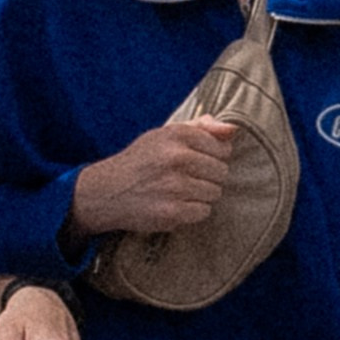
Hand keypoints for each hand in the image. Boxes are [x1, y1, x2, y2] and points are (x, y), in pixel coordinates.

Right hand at [67, 113, 238, 240]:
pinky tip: (174, 205)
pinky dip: (192, 212)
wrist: (106, 191)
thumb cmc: (140, 161)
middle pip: (221, 172)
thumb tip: (233, 130)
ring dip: (200, 196)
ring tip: (178, 192)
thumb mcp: (164, 135)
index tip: (194, 162)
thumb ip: (200, 128)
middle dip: (207, 177)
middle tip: (184, 179)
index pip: (222, 148)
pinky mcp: (172, 211)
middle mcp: (177, 158)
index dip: (212, 158)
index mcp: (178, 135)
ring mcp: (175, 186)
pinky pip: (203, 212)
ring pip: (214, 193)